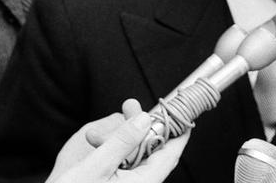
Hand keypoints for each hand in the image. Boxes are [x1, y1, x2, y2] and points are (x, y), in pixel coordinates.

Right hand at [46, 99, 189, 182]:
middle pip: (152, 152)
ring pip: (136, 159)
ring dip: (123, 141)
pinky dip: (115, 154)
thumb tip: (144, 120)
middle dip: (141, 127)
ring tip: (97, 134)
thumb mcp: (97, 166)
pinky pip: (125, 168)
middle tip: (128, 106)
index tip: (178, 110)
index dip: (177, 130)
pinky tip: (99, 147)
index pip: (171, 153)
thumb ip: (122, 141)